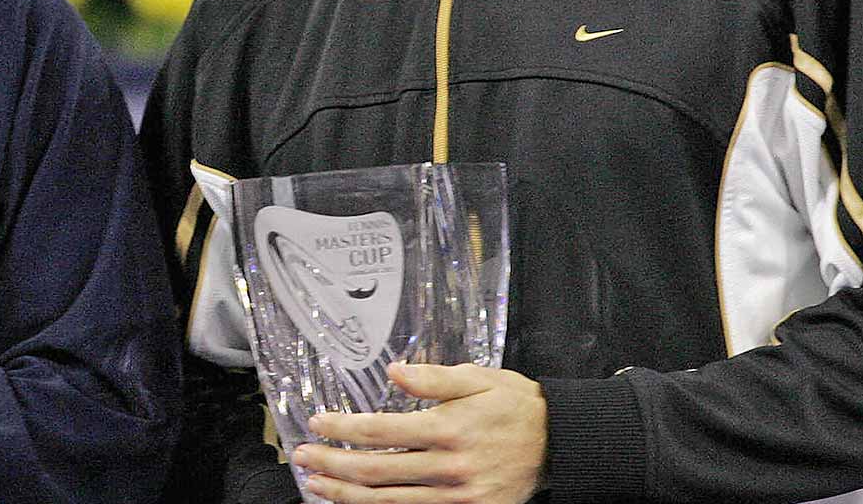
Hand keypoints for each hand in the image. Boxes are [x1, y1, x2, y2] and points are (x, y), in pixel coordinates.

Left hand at [293, 363, 546, 503]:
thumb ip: (433, 378)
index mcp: (448, 428)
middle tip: (302, 457)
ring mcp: (457, 496)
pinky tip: (357, 503)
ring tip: (317, 484)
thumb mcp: (478, 378)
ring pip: (388, 502)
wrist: (560, 443)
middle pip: (375, 471)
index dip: (343, 429)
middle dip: (332, 465)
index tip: (318, 423)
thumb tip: (394, 372)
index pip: (380, 431)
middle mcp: (449, 466)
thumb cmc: (516, 406)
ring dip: (346, 494)